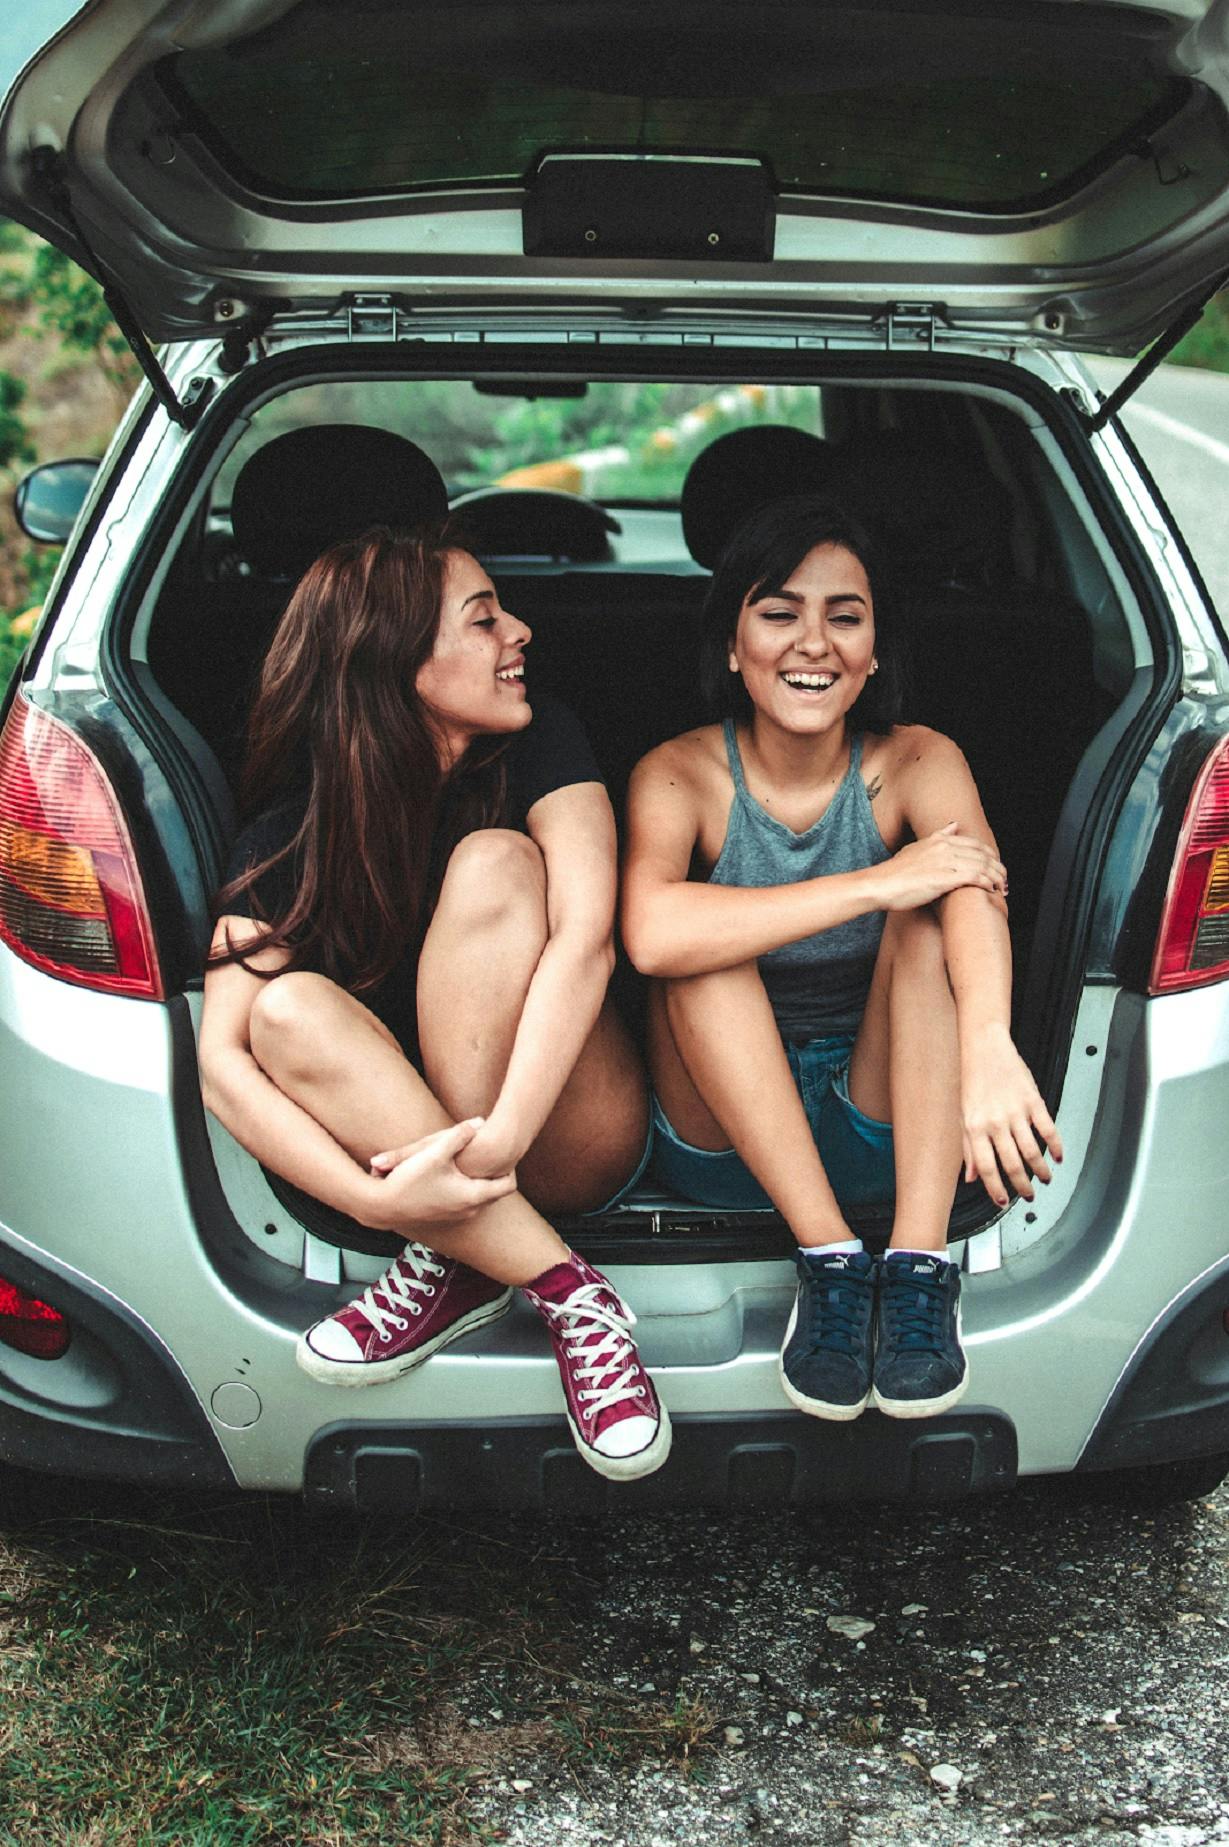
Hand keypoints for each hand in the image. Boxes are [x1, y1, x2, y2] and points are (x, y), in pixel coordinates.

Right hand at [367, 1118, 515, 1229]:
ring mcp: (458, 1216)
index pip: (509, 1185)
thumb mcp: (435, 1153)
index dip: (511, 1167)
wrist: (382, 1207)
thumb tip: (481, 1121)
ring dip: (480, 1180)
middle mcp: (470, 1210)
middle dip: (496, 1173)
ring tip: (475, 1161)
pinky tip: (455, 1173)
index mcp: (473, 1196)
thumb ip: (459, 1135)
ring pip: (481, 1197)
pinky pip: (467, 1201)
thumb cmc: (409, 1180)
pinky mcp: (446, 1216)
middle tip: (493, 1154)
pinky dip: (467, 1188)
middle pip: (496, 1191)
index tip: (505, 1153)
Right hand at [875, 824, 1006, 911]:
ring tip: (1002, 887)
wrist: (881, 885)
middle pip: (983, 854)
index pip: (974, 844)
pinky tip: (991, 890)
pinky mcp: (946, 878)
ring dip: (996, 877)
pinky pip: (976, 877)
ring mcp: (946, 861)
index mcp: (939, 839)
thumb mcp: (916, 848)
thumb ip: (937, 836)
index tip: (994, 866)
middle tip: (1004, 879)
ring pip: (983, 866)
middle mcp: (945, 847)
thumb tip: (953, 825)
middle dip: (997, 867)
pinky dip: (987, 883)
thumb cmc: (895, 873)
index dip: (989, 855)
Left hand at [960, 1026, 1063, 1207]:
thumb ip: (968, 1149)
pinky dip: (1056, 1145)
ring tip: (1046, 1179)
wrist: (985, 1047)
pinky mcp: (1033, 1100)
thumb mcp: (963, 1116)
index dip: (996, 1189)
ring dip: (1041, 1169)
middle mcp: (995, 1122)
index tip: (1003, 1201)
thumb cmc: (972, 1081)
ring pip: (1032, 1150)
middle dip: (1022, 1185)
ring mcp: (1015, 1111)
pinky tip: (1059, 1156)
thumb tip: (970, 1177)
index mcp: (975, 1128)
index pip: (986, 1168)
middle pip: (1011, 1163)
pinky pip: (1047, 1129)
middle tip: (1029, 1195)